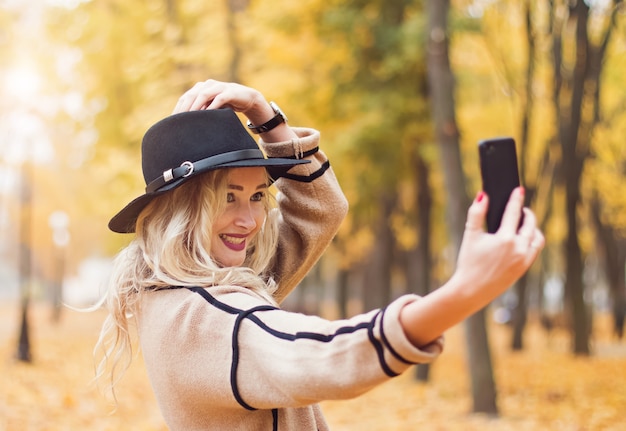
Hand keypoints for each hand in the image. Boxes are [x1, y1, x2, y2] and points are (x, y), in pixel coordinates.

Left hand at [172, 79, 265, 113]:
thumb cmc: (226, 104)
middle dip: (184, 108)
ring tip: (190, 117)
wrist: (246, 98)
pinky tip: (208, 115)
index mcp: (200, 88)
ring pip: (204, 95)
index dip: (178, 109)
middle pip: (192, 95)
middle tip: (179, 121)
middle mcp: (208, 85)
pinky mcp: (230, 92)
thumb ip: (200, 111)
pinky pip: (219, 98)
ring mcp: (219, 87)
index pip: (185, 98)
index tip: (172, 122)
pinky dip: (213, 106)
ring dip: (196, 106)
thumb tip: (185, 126)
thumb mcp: (211, 106)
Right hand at [452, 187, 544, 301]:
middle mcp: (519, 248)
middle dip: (526, 213)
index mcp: (505, 239)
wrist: (472, 290)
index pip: (514, 212)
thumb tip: (483, 195)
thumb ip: (476, 213)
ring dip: (532, 228)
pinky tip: (522, 238)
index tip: (519, 189)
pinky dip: (532, 241)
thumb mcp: (470, 235)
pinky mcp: (524, 268)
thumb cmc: (469, 262)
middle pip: (530, 224)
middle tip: (520, 208)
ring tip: (523, 223)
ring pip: (537, 237)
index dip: (516, 199)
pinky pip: (535, 249)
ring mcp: (524, 259)